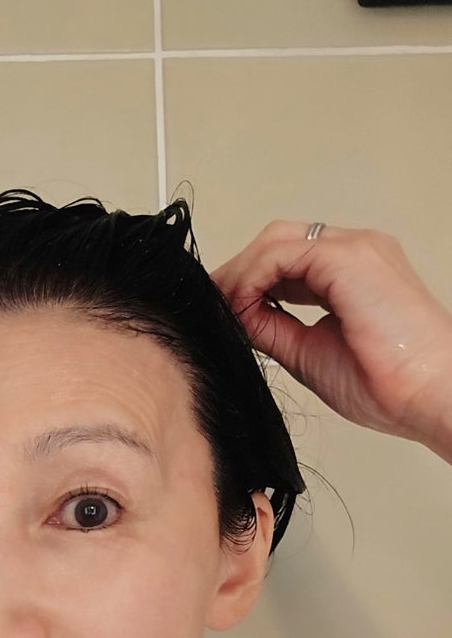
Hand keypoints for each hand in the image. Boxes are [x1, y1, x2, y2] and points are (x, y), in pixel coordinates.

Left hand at [212, 221, 451, 463]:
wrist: (428, 395)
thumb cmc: (389, 385)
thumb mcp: (308, 353)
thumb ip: (273, 329)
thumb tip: (237, 319)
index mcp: (354, 273)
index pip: (287, 260)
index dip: (248, 282)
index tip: (222, 309)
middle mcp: (357, 251)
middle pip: (278, 242)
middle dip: (239, 272)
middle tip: (210, 304)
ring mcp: (355, 248)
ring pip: (276, 242)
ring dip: (240, 275)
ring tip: (222, 309)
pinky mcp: (348, 257)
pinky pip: (281, 254)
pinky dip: (252, 278)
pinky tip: (241, 307)